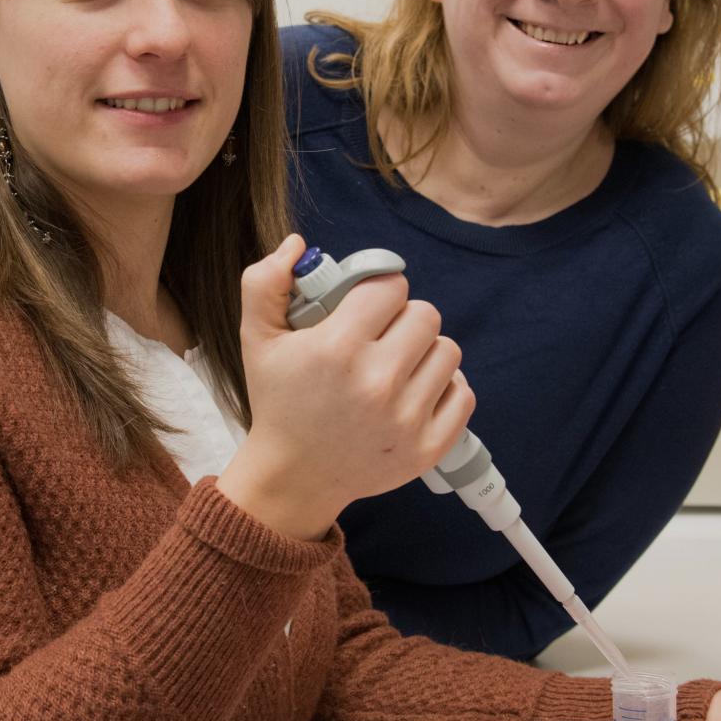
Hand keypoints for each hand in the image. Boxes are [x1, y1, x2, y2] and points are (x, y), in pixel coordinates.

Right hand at [217, 235, 475, 540]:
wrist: (294, 477)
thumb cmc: (280, 402)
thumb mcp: (257, 339)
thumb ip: (265, 283)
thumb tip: (297, 243)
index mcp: (337, 349)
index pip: (390, 287)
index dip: (378, 291)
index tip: (366, 307)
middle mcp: (376, 383)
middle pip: (425, 315)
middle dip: (403, 319)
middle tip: (381, 337)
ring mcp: (406, 419)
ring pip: (448, 351)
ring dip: (425, 352)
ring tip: (397, 365)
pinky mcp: (428, 448)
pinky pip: (464, 394)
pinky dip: (446, 389)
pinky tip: (417, 391)